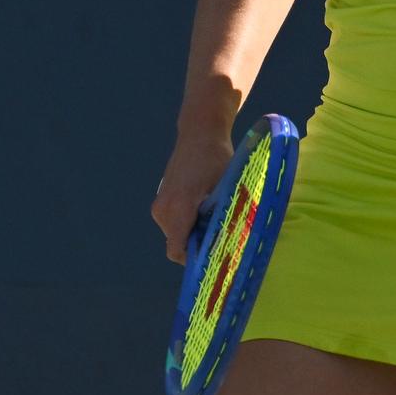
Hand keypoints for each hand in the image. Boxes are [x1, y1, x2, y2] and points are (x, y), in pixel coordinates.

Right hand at [151, 129, 233, 264]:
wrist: (199, 134)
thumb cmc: (218, 159)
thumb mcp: (227, 188)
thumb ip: (225, 217)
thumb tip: (235, 242)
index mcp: (179, 209)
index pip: (177, 251)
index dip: (194, 260)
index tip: (213, 259)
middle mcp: (164, 210)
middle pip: (179, 243)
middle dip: (199, 244)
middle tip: (222, 237)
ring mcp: (160, 205)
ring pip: (177, 233)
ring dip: (195, 231)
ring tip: (216, 217)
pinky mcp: (162, 200)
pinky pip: (175, 222)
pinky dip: (189, 221)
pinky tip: (206, 208)